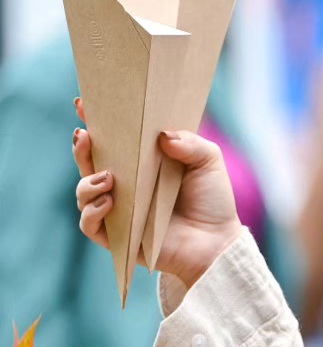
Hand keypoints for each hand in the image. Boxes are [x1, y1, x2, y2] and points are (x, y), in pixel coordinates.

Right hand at [73, 98, 243, 288]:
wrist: (216, 242)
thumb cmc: (212, 200)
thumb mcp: (208, 162)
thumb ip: (190, 143)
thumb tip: (162, 136)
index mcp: (143, 163)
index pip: (113, 140)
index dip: (96, 122)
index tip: (84, 104)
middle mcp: (126, 184)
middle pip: (90, 162)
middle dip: (82, 147)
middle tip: (85, 135)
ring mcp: (118, 210)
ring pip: (84, 192)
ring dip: (87, 182)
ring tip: (107, 178)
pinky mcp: (116, 236)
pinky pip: (89, 224)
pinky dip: (93, 212)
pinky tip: (109, 201)